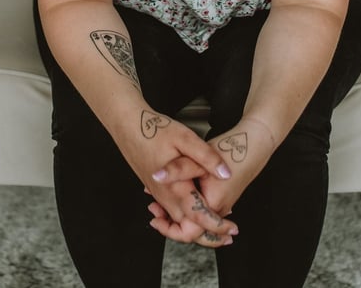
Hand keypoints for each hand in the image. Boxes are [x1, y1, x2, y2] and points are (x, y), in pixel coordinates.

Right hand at [113, 110, 236, 244]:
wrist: (128, 126)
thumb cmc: (154, 130)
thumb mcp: (185, 138)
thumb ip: (206, 157)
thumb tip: (226, 173)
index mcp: (175, 187)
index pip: (198, 219)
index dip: (217, 226)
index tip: (232, 228)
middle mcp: (165, 197)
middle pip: (187, 229)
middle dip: (209, 233)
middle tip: (229, 232)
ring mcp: (159, 194)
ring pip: (179, 221)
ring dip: (198, 224)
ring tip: (218, 218)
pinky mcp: (156, 189)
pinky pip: (172, 211)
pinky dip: (186, 215)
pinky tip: (198, 202)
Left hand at [148, 116, 276, 243]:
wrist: (253, 144)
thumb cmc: (230, 150)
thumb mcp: (199, 157)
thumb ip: (177, 169)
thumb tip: (156, 176)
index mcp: (212, 205)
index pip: (188, 232)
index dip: (168, 229)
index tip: (154, 219)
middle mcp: (219, 210)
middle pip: (191, 228)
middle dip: (170, 222)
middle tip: (153, 210)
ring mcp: (222, 206)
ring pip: (196, 219)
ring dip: (178, 213)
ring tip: (160, 203)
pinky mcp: (222, 198)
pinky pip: (202, 210)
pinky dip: (188, 206)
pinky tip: (177, 193)